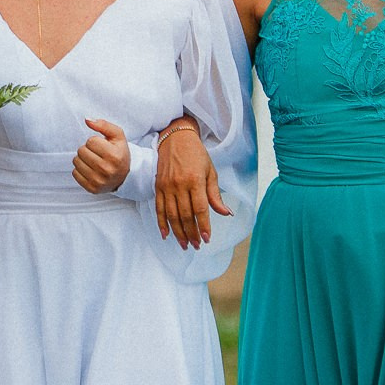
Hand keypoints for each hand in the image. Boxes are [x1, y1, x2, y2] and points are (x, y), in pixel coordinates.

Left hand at [72, 118, 130, 193]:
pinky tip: (90, 170)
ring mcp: (99, 181)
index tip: (102, 146)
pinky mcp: (92, 188)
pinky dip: (80, 170)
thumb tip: (87, 119)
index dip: (94, 141)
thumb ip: (103, 125)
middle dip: (87, 149)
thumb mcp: (117, 136)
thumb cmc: (119, 152)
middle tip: (97, 154)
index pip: (90, 141)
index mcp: (114, 156)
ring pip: (76, 161)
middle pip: (81, 151)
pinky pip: (75, 173)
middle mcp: (107, 170)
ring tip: (93, 161)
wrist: (125, 176)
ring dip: (82, 159)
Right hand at [154, 121, 230, 248]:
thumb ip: (215, 194)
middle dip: (191, 233)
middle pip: (185, 215)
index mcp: (195, 180)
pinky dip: (161, 222)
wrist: (176, 138)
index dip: (204, 226)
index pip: (200, 209)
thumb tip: (226, 213)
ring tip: (185, 244)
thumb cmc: (196, 154)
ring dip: (178, 232)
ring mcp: (167, 186)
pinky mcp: (158, 186)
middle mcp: (179, 184)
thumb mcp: (211, 172)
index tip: (207, 239)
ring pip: (171, 215)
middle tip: (196, 246)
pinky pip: (159, 208)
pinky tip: (166, 234)